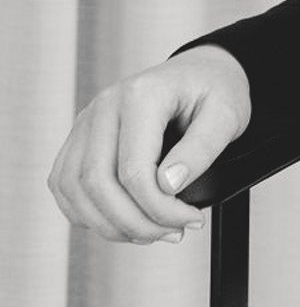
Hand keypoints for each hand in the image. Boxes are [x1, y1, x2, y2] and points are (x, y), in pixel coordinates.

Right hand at [47, 45, 251, 243]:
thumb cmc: (214, 91)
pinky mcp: (79, 139)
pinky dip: (89, 214)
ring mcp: (87, 121)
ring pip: (75, 190)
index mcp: (142, 94)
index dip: (160, 209)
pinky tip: (125, 220)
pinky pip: (65, 187)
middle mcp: (106, 105)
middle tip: (172, 232)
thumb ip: (201, 149)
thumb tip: (167, 185)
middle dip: (134, 222)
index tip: (191, 219)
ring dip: (110, 224)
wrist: (201, 73)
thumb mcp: (227, 115)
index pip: (134, 171)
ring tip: (151, 230)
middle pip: (97, 183)